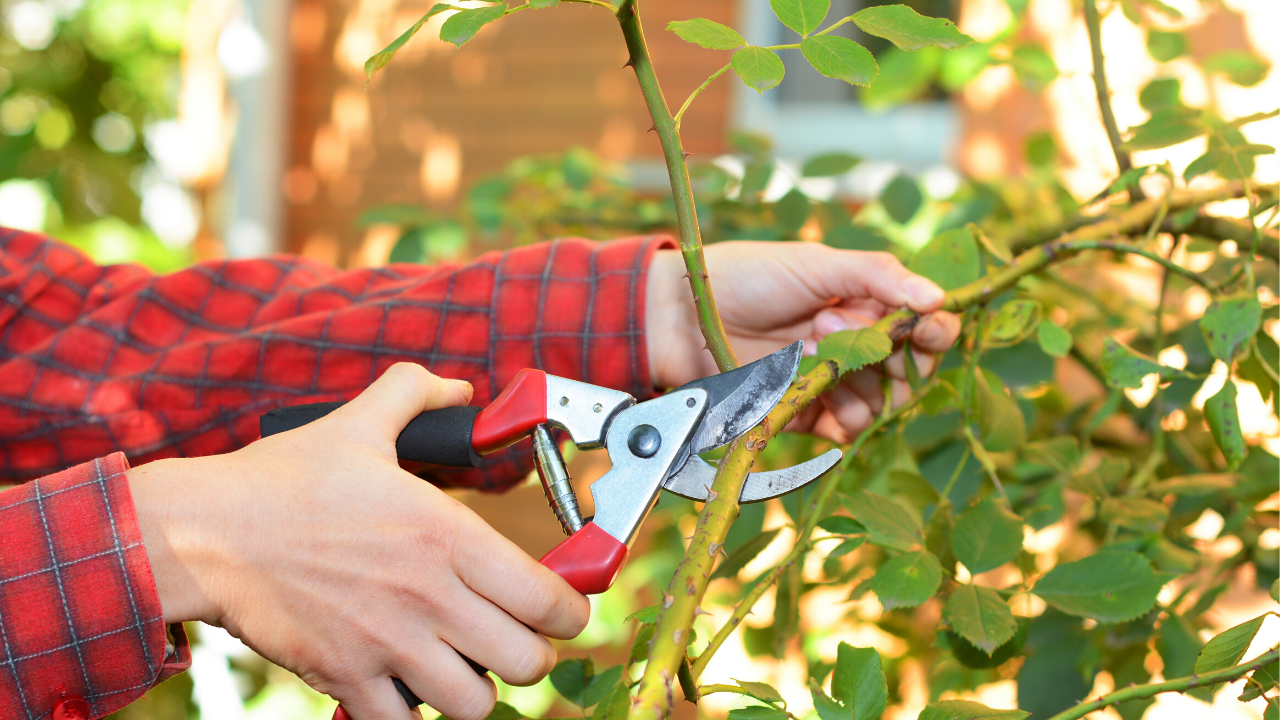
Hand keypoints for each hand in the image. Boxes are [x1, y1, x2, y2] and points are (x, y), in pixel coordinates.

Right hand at [128, 364, 589, 719]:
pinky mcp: (345, 677)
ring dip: (476, 690)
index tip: (563, 609)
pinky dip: (413, 716)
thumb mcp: (359, 423)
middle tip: (511, 638)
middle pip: (526, 661)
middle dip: (529, 654)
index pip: (549, 600)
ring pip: (475, 704)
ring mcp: (389, 643)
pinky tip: (407, 689)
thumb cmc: (283, 480)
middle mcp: (430, 595)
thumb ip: (415, 395)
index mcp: (447, 535)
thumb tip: (458, 387)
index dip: (571, 612)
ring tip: (461, 667)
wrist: (205, 532)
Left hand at [646, 243, 959, 442]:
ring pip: (881, 403)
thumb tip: (938, 297)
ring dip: (859, 380)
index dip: (934, 331)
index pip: (923, 327)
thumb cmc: (748, 277)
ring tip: (811, 347)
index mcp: (865, 304)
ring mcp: (831, 382)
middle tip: (835, 325)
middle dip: (890, 355)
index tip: (928, 328)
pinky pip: (846, 429)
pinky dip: (844, 417)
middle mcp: (855, 345)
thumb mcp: (817, 264)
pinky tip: (817, 391)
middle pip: (909, 372)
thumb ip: (877, 276)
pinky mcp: (805, 413)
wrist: (684, 315)